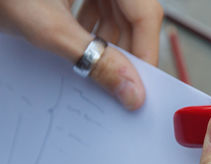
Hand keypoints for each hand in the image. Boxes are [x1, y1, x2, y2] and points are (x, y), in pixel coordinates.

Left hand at [0, 0, 162, 109]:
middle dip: (125, 52)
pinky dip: (92, 31)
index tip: (140, 84)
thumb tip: (130, 91)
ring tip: (92, 65)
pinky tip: (78, 46)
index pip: (145, 12)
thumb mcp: (48, 26)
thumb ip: (93, 59)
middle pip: (134, 16)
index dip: (146, 50)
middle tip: (117, 84)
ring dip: (107, 44)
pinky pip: (100, 8)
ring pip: (118, 15)